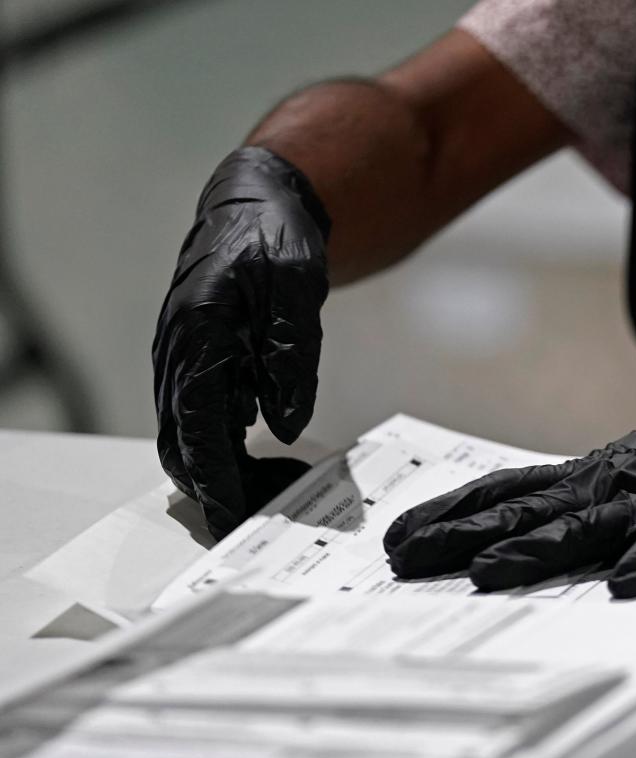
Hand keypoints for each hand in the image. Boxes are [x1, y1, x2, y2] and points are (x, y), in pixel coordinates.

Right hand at [153, 147, 330, 539]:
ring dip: (229, 470)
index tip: (235, 513)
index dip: (214, 477)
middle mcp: (180, 353)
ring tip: (284, 483)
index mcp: (196, 333)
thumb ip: (291, 356)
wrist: (260, 206)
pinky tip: (276, 455)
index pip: (195, 425)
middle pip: (183, 444)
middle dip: (221, 485)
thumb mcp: (296, 288)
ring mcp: (188, 361)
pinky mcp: (204, 366)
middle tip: (273, 507)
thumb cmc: (275, 239)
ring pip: (193, 437)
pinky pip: (210, 420)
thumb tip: (283, 426)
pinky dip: (234, 448)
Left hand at [384, 368, 635, 597]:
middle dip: (460, 536)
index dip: (448, 512)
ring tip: (487, 575)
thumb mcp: (625, 475)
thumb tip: (512, 536)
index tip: (398, 535)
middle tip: (405, 561)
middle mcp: (606, 481)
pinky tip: (622, 587)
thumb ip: (576, 503)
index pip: (503, 490)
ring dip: (532, 550)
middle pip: (522, 510)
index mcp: (585, 475)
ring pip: (581, 525)